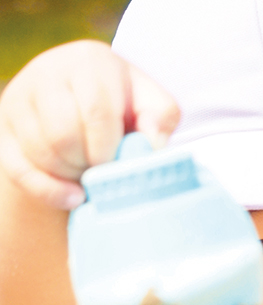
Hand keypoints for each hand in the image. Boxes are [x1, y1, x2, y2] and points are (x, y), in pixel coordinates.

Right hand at [0, 40, 179, 209]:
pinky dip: (49, 191)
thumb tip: (151, 145)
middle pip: (63, 135)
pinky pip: (18, 169)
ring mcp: (20, 99)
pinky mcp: (4, 127)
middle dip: (89, 163)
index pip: (96, 112)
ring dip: (71, 175)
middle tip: (105, 171)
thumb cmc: (126, 106)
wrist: (85, 104)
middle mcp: (48, 73)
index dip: (109, 148)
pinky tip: (73, 197)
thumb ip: (160, 120)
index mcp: (90, 62)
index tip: (119, 163)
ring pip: (41, 152)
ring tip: (91, 175)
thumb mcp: (152, 105)